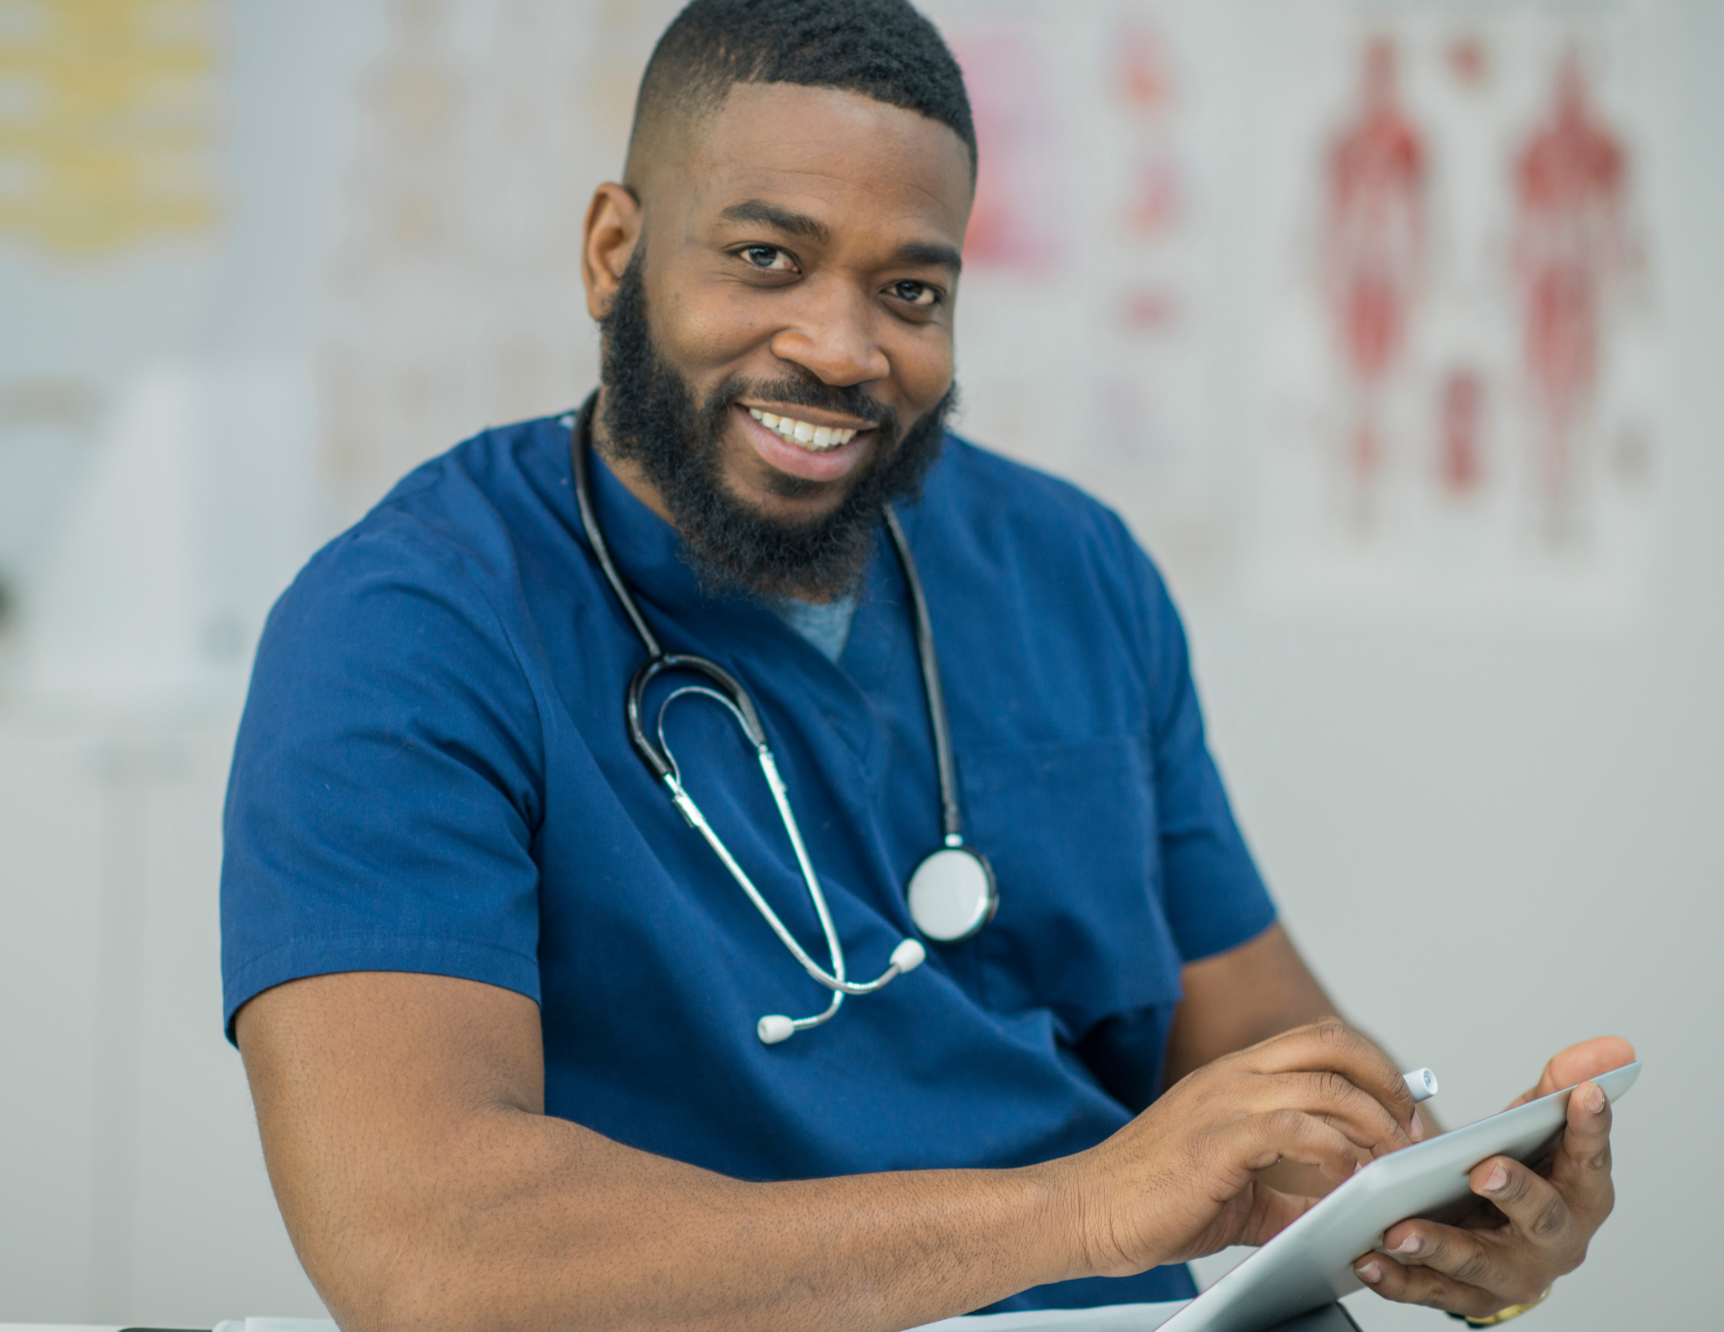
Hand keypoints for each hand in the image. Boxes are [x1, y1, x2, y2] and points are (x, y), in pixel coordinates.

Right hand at [1060, 1020, 1422, 1276]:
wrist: (1088, 1210)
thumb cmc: (1152, 1197)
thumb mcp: (1238, 1189)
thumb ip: (1289, 1192)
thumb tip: (1343, 1214)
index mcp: (1236, 1075)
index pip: (1319, 1040)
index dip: (1372, 1069)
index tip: (1400, 1115)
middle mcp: (1233, 1075)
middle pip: (1332, 1045)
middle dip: (1386, 1085)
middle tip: (1408, 1133)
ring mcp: (1224, 1101)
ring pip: (1325, 1086)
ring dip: (1373, 1126)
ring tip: (1390, 1166)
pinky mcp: (1217, 1139)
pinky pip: (1295, 1129)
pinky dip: (1334, 1154)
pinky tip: (1346, 1183)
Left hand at [1352, 1035, 1635, 1319]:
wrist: (1502, 1238)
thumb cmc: (1524, 1172)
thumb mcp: (1536, 1125)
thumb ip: (1557, 1086)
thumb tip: (1610, 1049)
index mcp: (1583, 1193)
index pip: (1591, 1157)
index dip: (1590, 1127)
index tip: (1584, 1095)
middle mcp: (1556, 1241)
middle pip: (1543, 1218)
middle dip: (1515, 1192)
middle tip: (1483, 1170)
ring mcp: (1513, 1273)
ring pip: (1479, 1263)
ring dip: (1438, 1246)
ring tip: (1398, 1231)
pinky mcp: (1470, 1297)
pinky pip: (1431, 1290)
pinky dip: (1398, 1279)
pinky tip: (1368, 1260)